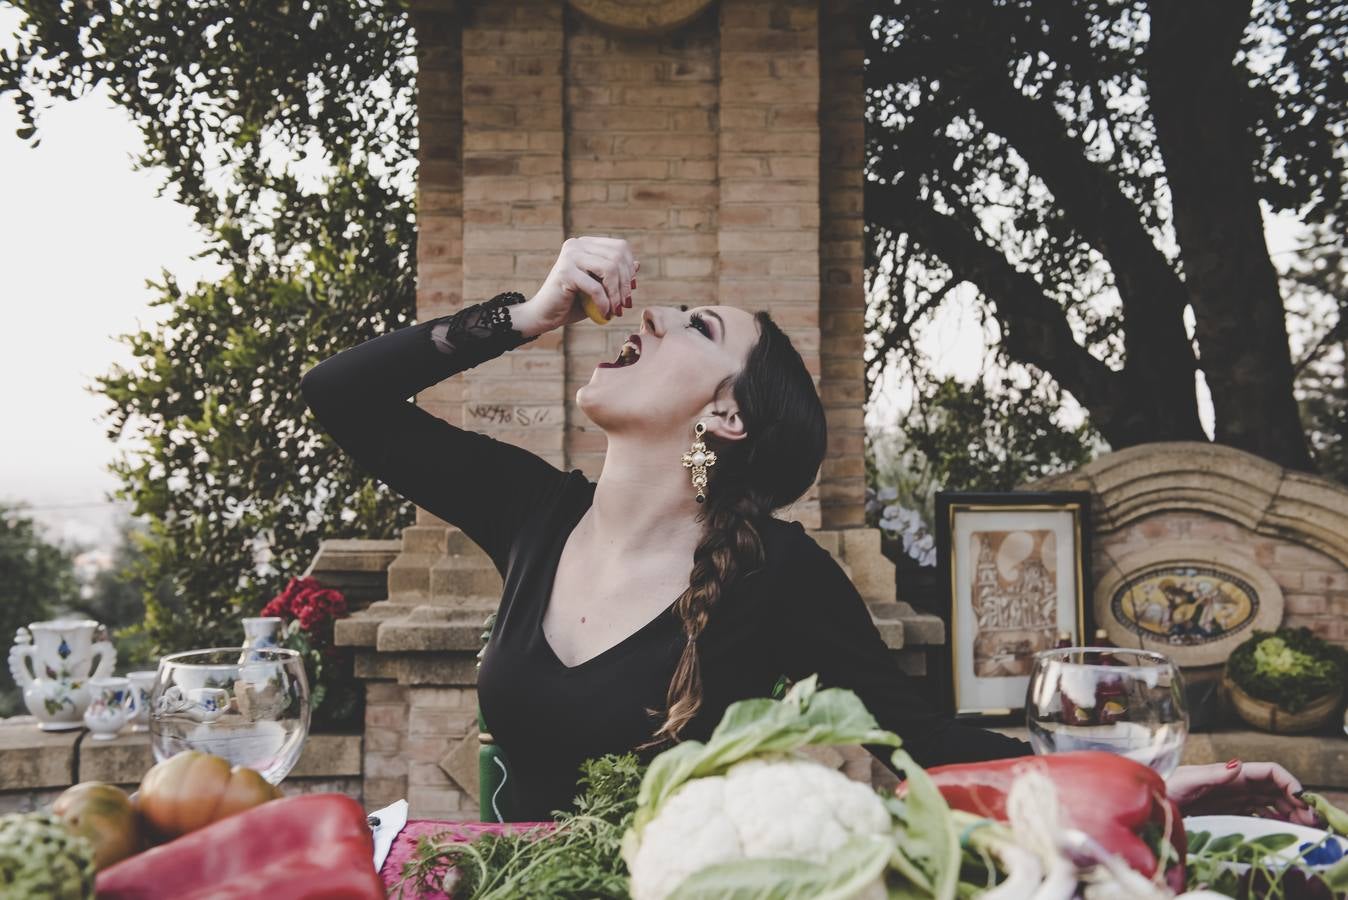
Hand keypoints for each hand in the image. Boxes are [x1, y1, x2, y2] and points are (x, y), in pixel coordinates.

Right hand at [513, 236, 638, 336]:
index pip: (620, 247)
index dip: (629, 269)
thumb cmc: (573, 302)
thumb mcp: (599, 288)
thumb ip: (615, 276)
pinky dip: (604, 303)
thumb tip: (637, 264)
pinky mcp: (565, 272)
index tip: (630, 291)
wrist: (545, 315)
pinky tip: (604, 314)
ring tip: (615, 310)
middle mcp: (577, 244)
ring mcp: (570, 256)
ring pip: (609, 269)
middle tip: (624, 305)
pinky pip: (596, 287)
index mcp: (586, 244)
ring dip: (616, 294)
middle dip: (625, 284)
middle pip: (617, 257)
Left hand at [1166, 760, 1318, 825]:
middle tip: (1310, 822)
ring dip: (1288, 811)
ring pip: (1268, 801)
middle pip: (1273, 788)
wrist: (1148, 803)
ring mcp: (1230, 797)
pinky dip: (1272, 819)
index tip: (1303, 799)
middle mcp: (1232, 783)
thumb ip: (1210, 775)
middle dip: (1294, 800)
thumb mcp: (1185, 780)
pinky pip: (1256, 813)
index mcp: (1227, 773)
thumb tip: (1237, 766)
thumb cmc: (1163, 787)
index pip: (1266, 772)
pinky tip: (1282, 829)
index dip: (1288, 781)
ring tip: (1303, 828)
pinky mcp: (1225, 811)